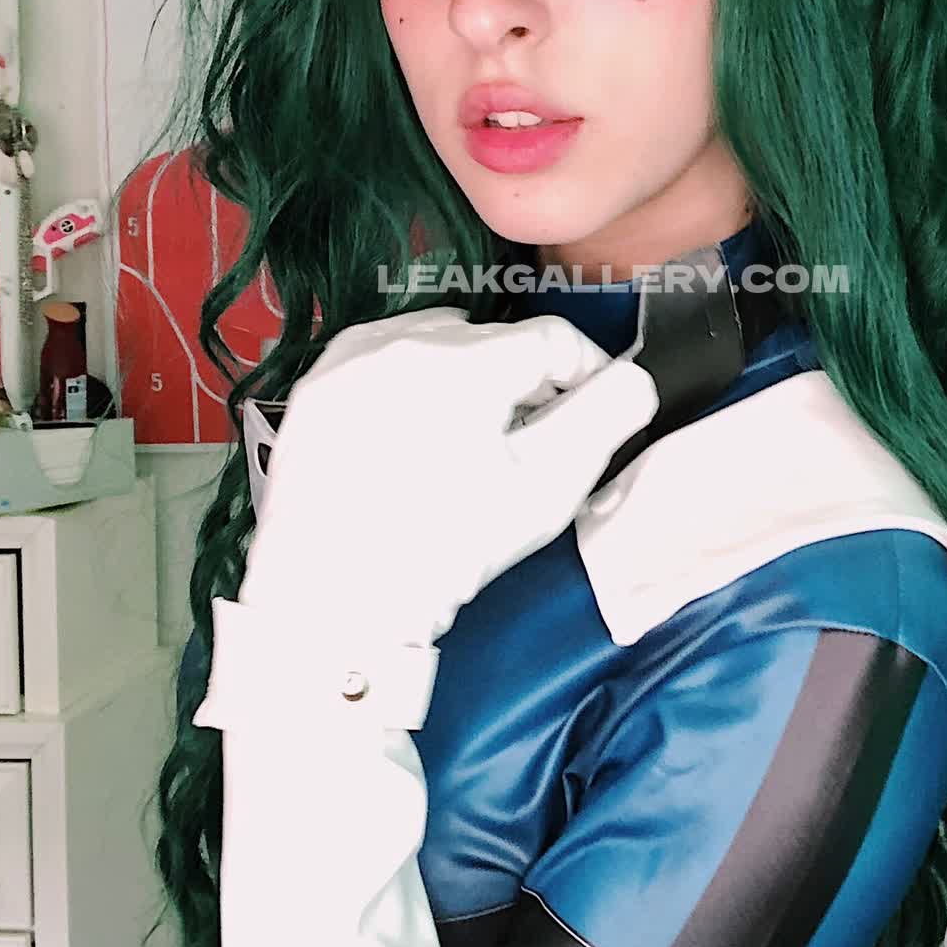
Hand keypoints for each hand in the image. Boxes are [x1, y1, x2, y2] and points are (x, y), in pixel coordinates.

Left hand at [236, 306, 658, 645]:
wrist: (333, 607)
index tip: (593, 417)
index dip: (588, 375)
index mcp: (463, 361)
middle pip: (496, 340)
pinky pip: (384, 358)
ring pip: (439, 341)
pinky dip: (411, 382)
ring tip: (470, 442)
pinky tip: (415, 433)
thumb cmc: (447, 550)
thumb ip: (606, 417)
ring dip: (469, 375)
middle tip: (529, 445)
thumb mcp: (547, 488)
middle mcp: (401, 340)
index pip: (555, 339)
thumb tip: (630, 380)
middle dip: (526, 383)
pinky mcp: (316, 387)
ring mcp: (350, 360)